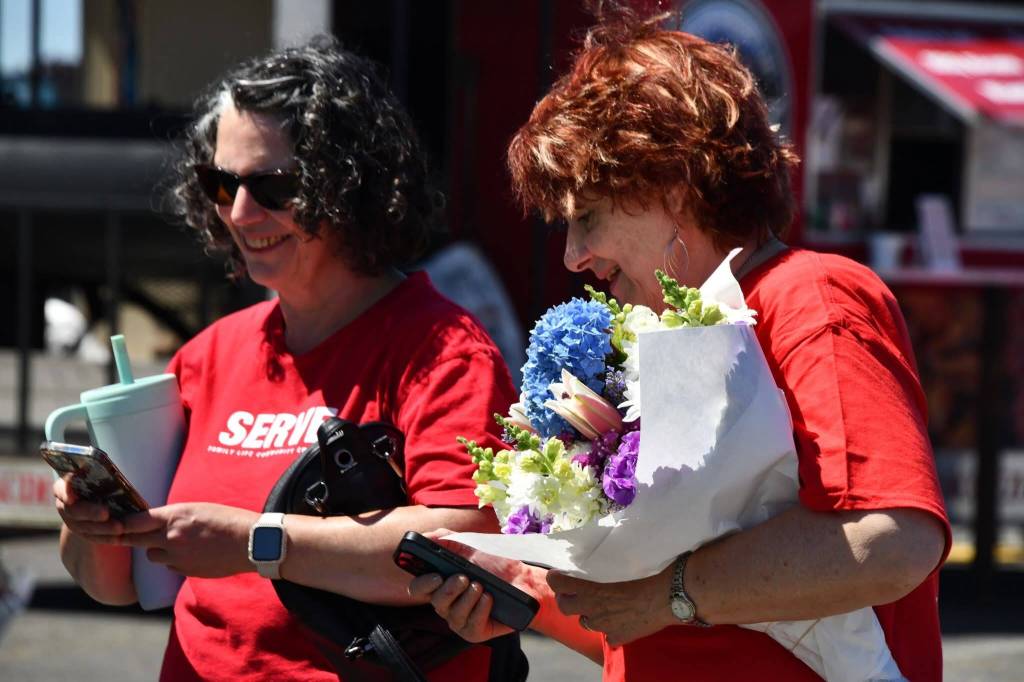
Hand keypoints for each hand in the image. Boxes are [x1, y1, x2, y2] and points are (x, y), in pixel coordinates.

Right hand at [53, 475, 124, 543]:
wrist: (100, 496)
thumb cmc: (103, 477)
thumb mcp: (101, 472)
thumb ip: (102, 471)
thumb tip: (114, 461)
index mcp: (67, 484)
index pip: (61, 487)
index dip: (65, 492)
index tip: (71, 498)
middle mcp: (66, 504)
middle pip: (74, 510)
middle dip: (89, 513)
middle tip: (105, 513)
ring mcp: (73, 521)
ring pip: (84, 527)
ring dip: (102, 529)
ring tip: (119, 528)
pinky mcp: (85, 533)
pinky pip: (94, 537)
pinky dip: (106, 538)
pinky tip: (119, 538)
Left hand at [117, 503, 256, 577]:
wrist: (250, 543)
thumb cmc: (228, 519)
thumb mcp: (199, 509)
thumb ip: (174, 517)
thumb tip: (157, 523)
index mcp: (174, 516)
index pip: (135, 521)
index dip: (121, 523)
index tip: (112, 522)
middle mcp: (171, 537)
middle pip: (135, 540)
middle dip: (130, 537)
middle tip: (120, 535)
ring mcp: (176, 556)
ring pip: (152, 555)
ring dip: (157, 550)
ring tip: (177, 543)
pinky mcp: (184, 571)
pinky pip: (169, 566)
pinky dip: (175, 561)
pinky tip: (194, 553)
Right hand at [406, 529, 537, 641]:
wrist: (522, 579)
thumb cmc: (494, 563)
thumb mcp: (470, 545)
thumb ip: (446, 539)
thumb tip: (426, 536)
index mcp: (441, 583)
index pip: (418, 588)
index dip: (423, 584)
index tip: (437, 576)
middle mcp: (447, 603)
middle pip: (435, 602)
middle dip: (450, 589)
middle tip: (465, 578)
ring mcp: (460, 619)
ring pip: (453, 614)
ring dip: (468, 597)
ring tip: (482, 586)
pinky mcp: (474, 632)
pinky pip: (470, 625)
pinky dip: (480, 609)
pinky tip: (489, 599)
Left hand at [547, 565, 675, 646]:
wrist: (669, 595)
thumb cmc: (647, 573)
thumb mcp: (620, 565)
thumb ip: (602, 567)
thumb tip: (597, 559)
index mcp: (591, 589)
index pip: (558, 584)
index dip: (556, 579)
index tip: (558, 575)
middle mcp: (593, 609)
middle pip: (565, 607)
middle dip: (566, 599)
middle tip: (574, 593)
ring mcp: (605, 627)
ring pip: (586, 622)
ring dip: (589, 614)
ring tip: (602, 607)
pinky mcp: (619, 638)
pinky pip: (608, 636)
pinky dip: (611, 629)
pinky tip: (621, 621)